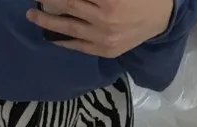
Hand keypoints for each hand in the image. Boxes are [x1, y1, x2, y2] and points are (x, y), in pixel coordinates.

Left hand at [26, 0, 173, 57]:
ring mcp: (104, 38)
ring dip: (48, 21)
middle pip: (68, 6)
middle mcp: (105, 20)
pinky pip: (79, 46)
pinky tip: (51, 36)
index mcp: (111, 0)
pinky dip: (63, 40)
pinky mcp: (105, 51)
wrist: (163, 18)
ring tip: (33, 15)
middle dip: (48, 1)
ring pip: (69, 28)